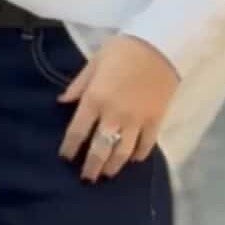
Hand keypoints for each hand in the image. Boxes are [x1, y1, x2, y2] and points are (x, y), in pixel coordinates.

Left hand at [57, 35, 178, 182]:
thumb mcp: (94, 62)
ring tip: (107, 173)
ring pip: (122, 152)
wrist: (161, 45)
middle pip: (99, 149)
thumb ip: (79, 85)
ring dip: (113, 166)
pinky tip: (132, 159)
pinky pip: (146, 144)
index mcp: (95, 99)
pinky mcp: (155, 120)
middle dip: (91, 167)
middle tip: (86, 179)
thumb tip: (63, 102)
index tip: (65, 158)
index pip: (77, 131)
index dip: (70, 148)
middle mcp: (114, 115)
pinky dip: (138, 154)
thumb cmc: (123, 49)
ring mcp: (136, 120)